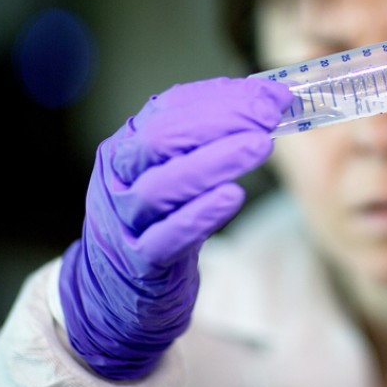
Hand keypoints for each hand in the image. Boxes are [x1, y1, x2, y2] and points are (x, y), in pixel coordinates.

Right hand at [58, 77, 291, 378]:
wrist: (116, 290)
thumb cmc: (158, 219)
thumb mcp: (175, 170)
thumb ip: (212, 136)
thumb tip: (270, 99)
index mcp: (127, 146)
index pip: (169, 108)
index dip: (221, 98)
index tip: (270, 96)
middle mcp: (119, 178)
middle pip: (161, 140)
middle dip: (219, 122)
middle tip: (267, 117)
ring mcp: (126, 221)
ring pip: (163, 186)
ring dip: (215, 162)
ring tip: (260, 145)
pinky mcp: (140, 263)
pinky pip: (168, 236)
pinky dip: (201, 214)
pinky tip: (233, 196)